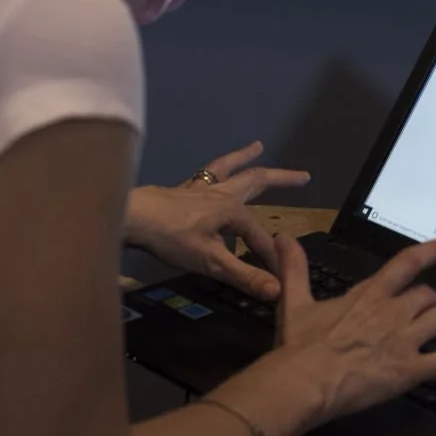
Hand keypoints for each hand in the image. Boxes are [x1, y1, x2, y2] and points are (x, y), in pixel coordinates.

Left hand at [124, 142, 308, 299]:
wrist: (131, 217)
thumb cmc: (172, 238)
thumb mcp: (211, 261)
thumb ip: (244, 276)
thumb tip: (277, 290)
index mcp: (232, 209)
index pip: (260, 236)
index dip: (271, 257)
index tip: (280, 275)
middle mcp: (220, 192)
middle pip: (256, 181)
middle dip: (281, 180)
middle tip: (304, 177)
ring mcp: (199, 187)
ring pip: (228, 168)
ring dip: (245, 158)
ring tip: (258, 146)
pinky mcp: (181, 189)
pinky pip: (205, 174)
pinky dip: (215, 170)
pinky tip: (212, 175)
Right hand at [270, 235, 435, 423]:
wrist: (302, 380)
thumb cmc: (298, 346)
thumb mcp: (293, 300)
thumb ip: (294, 267)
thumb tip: (283, 238)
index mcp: (368, 295)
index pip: (406, 264)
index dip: (430, 252)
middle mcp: (392, 312)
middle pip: (427, 296)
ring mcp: (405, 340)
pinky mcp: (411, 369)